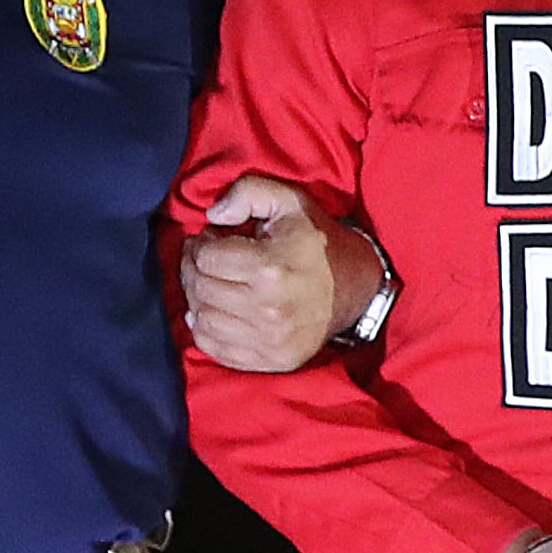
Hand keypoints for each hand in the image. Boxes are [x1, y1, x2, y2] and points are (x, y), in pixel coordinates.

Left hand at [181, 174, 375, 373]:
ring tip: (211, 284)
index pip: (205, 259)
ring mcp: (270, 340)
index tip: (210, 240)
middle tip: (205, 260)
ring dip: (198, 299)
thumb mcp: (290, 201)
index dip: (200, 245)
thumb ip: (248, 192)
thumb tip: (212, 215)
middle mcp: (268, 309)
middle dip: (194, 270)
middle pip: (200, 289)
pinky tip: (215, 311)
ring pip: (203, 320)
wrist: (358, 287)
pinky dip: (205, 330)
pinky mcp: (271, 360)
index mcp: (270, 268)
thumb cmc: (318, 240)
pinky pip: (215, 349)